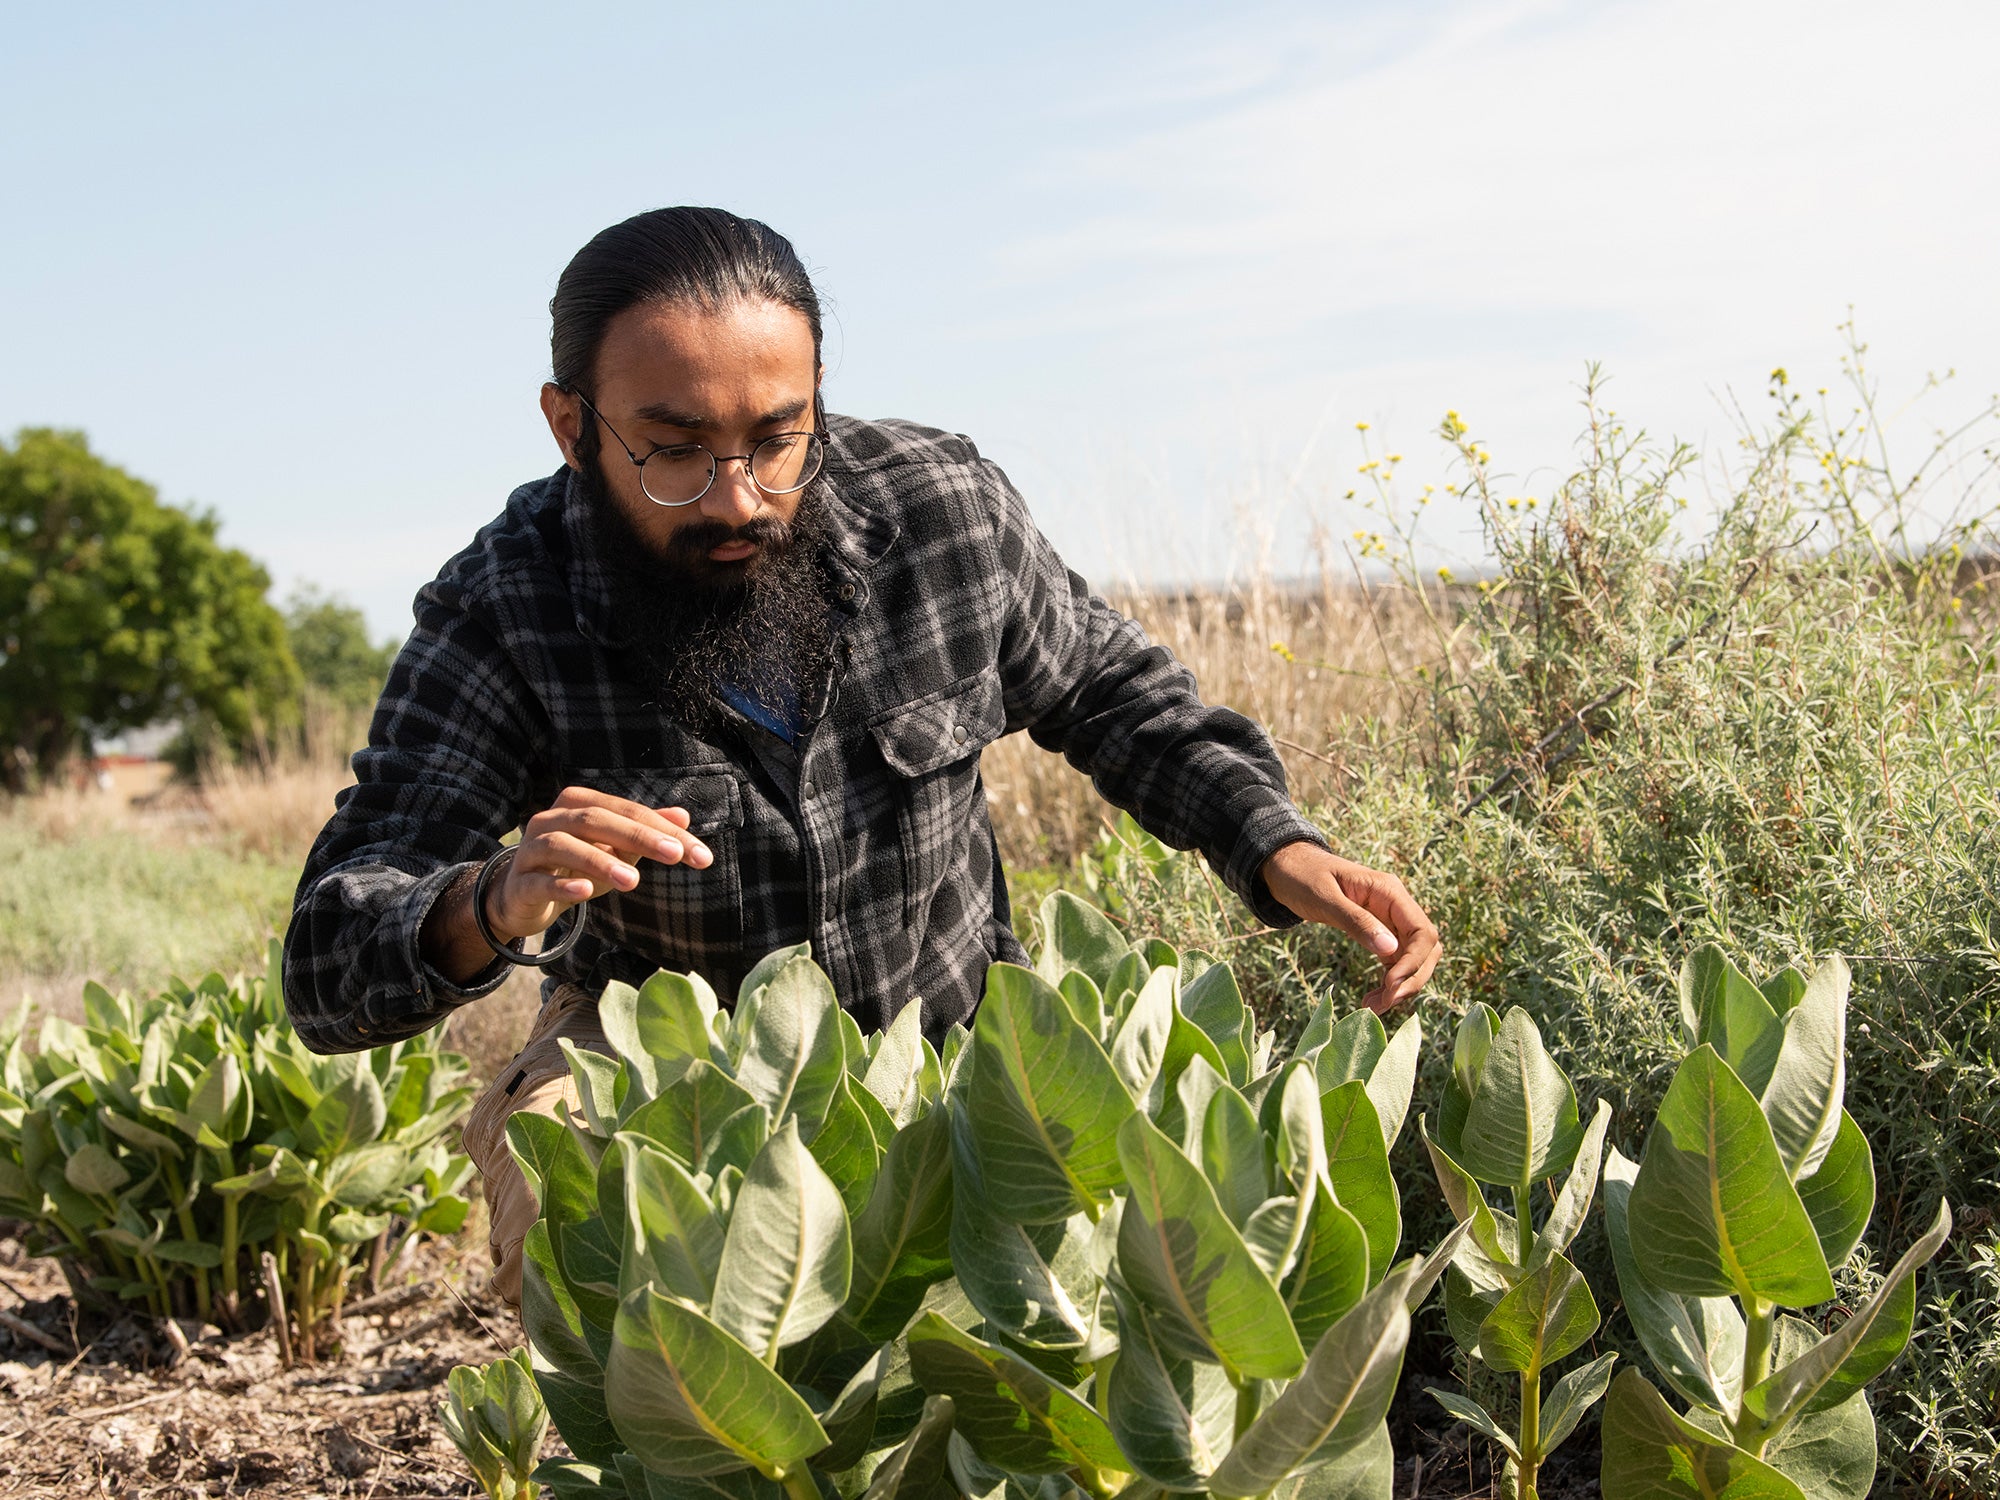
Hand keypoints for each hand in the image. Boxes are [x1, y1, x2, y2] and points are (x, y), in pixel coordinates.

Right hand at [484, 786, 714, 941]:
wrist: (524, 897)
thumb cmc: (577, 867)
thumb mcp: (615, 849)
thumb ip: (645, 831)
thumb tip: (684, 815)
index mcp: (579, 804)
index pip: (629, 812)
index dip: (666, 831)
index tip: (702, 856)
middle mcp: (552, 819)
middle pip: (597, 819)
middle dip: (639, 836)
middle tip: (675, 855)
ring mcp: (531, 849)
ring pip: (564, 846)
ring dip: (600, 861)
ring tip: (633, 881)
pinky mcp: (519, 883)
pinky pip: (539, 882)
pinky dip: (562, 885)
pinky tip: (585, 892)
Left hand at [1260, 841, 1440, 1013]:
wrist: (1286, 868)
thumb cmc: (1301, 877)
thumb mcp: (1324, 899)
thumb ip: (1356, 921)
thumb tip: (1390, 949)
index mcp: (1389, 891)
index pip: (1422, 931)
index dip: (1413, 962)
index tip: (1391, 985)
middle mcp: (1396, 905)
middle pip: (1425, 948)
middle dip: (1411, 979)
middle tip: (1384, 1003)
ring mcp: (1389, 919)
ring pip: (1413, 958)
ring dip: (1401, 985)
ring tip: (1375, 1007)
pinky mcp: (1379, 931)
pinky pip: (1395, 960)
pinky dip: (1389, 982)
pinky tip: (1373, 998)